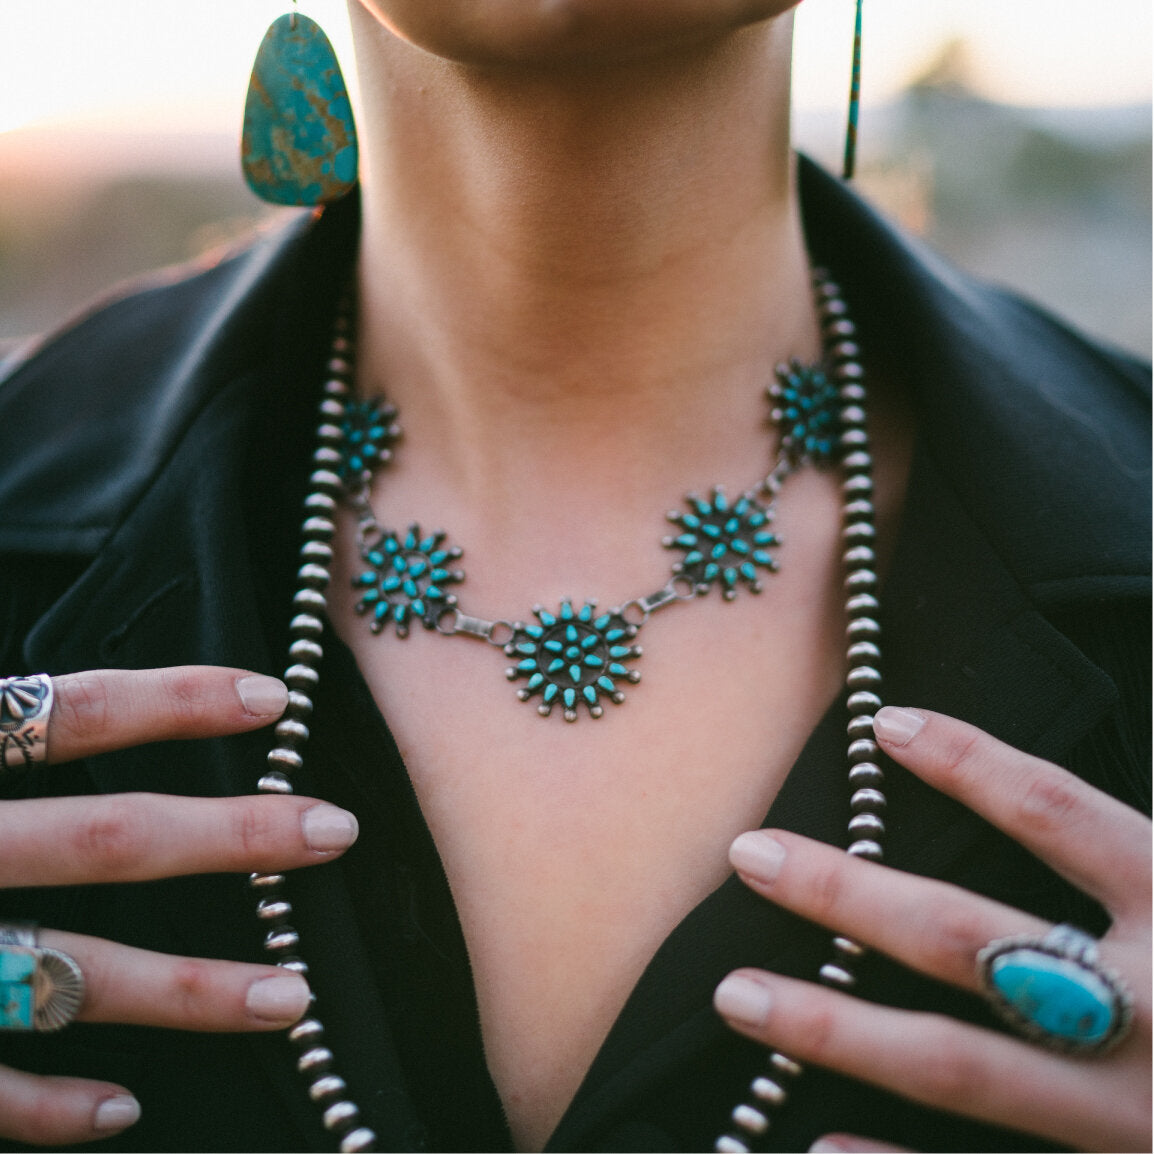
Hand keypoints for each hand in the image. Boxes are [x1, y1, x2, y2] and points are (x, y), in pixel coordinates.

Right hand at [0, 667, 359, 1146]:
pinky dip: (53, 1104)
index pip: (72, 713)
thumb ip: (1, 731)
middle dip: (231, 837)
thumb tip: (64, 712)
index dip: (175, 701)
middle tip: (336, 831)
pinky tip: (127, 1108)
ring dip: (191, 991)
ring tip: (294, 998)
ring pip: (74, 975)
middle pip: (107, 840)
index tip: (277, 699)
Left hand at [713, 707, 1150, 1152]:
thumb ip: (1137, 844)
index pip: (1059, 814)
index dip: (969, 763)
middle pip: (972, 940)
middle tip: (747, 853)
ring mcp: (1138, 1121)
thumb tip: (1093, 772)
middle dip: (850, 895)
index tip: (881, 723)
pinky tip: (813, 1153)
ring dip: (840, 1030)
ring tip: (738, 994)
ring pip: (964, 1068)